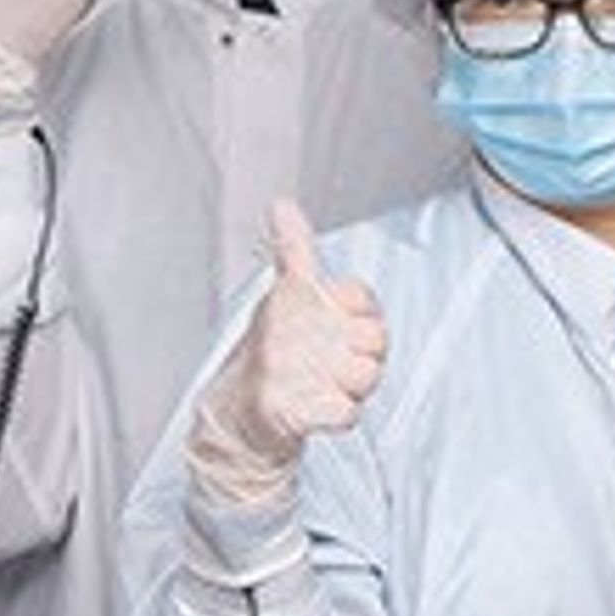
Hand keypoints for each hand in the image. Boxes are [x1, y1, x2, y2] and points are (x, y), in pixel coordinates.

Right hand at [182, 202, 388, 512]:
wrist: (240, 411)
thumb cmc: (272, 349)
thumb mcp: (286, 292)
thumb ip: (292, 246)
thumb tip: (280, 203)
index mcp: (298, 300)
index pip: (361, 295)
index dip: (362, 310)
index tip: (343, 319)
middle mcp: (294, 334)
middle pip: (375, 338)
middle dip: (366, 351)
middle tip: (338, 357)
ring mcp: (293, 375)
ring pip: (366, 376)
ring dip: (356, 383)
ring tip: (329, 382)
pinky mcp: (294, 412)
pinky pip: (348, 412)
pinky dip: (342, 412)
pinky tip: (321, 405)